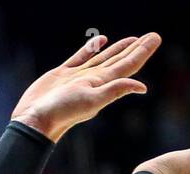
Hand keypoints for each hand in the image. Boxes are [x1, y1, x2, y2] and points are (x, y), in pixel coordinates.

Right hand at [11, 32, 159, 141]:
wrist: (34, 120)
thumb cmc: (61, 112)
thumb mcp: (91, 100)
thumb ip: (115, 90)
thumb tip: (142, 87)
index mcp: (102, 84)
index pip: (128, 65)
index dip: (142, 51)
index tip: (155, 38)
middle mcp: (93, 80)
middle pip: (120, 60)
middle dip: (136, 48)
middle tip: (153, 36)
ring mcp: (78, 77)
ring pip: (103, 58)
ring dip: (118, 48)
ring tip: (133, 39)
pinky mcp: (61, 75)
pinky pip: (81, 57)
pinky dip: (91, 48)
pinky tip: (100, 41)